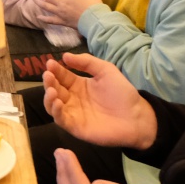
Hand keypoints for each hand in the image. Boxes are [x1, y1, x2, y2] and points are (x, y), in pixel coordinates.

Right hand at [42, 52, 157, 148]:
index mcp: (78, 85)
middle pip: (54, 89)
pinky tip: (57, 103)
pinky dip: (56, 112)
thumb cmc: (122, 93)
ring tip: (52, 90)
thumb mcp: (105, 70)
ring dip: (48, 97)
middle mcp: (72, 99)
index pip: (61, 76)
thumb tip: (65, 56)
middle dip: (49, 82)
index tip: (50, 63)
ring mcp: (73, 114)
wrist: (136, 116)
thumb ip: (87, 62)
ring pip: (52, 105)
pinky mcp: (75, 127)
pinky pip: (60, 120)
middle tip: (48, 75)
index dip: (55, 69)